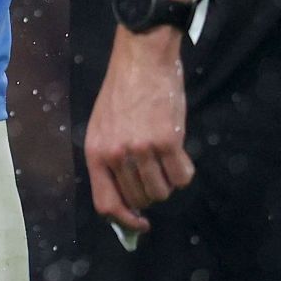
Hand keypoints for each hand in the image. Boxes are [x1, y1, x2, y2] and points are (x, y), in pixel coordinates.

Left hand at [83, 27, 195, 234]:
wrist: (142, 57)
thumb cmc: (123, 89)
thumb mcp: (102, 125)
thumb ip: (110, 159)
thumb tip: (127, 199)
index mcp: (96, 151)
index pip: (106, 203)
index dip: (125, 221)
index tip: (140, 224)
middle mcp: (117, 154)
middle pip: (138, 199)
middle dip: (150, 193)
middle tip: (156, 172)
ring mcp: (142, 149)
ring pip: (162, 191)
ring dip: (168, 182)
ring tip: (167, 159)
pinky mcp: (168, 141)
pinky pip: (182, 176)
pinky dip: (185, 171)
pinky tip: (180, 153)